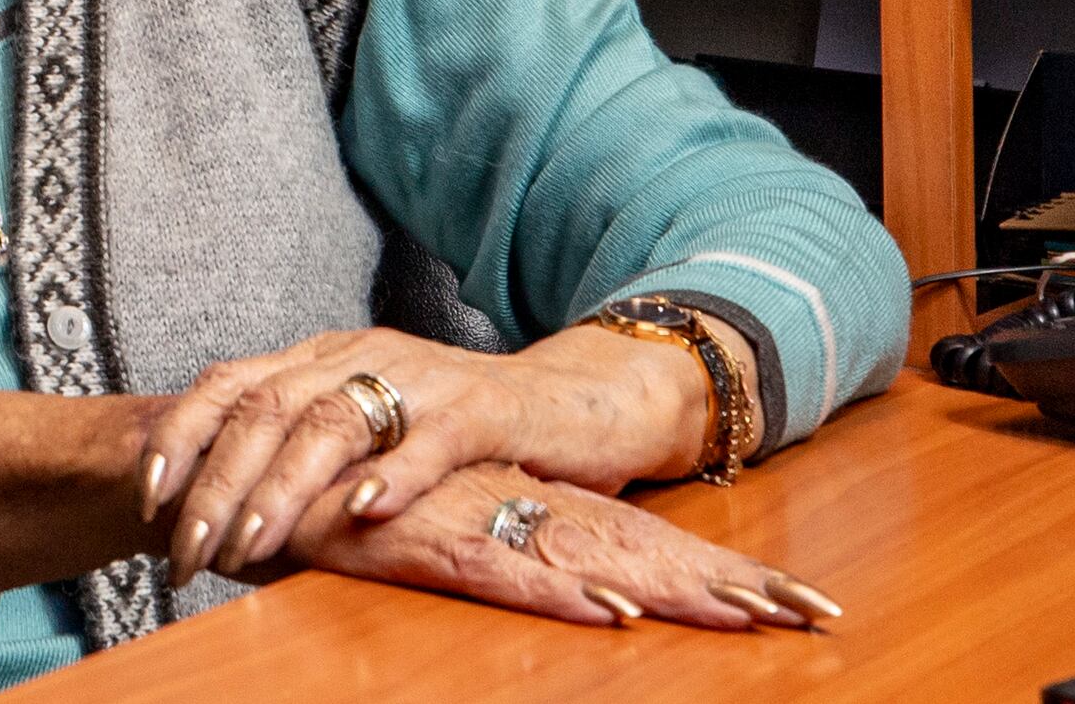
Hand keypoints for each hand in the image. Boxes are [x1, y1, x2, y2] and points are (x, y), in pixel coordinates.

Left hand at [145, 323, 718, 584]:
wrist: (581, 401)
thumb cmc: (463, 430)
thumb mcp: (373, 432)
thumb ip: (309, 455)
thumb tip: (226, 511)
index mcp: (326, 358)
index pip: (230, 382)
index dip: (182, 434)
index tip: (147, 495)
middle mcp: (363, 356)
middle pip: (268, 408)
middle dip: (219, 481)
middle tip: (190, 548)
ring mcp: (423, 381)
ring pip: (334, 424)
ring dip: (286, 487)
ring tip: (254, 542)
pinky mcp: (483, 413)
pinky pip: (430, 442)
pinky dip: (392, 477)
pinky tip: (362, 514)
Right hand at [306, 464, 836, 631]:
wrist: (258, 456)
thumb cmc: (345, 506)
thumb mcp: (433, 537)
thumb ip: (488, 552)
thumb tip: (552, 581)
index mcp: (526, 508)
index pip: (636, 544)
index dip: (710, 575)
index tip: (798, 603)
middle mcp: (514, 508)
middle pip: (639, 551)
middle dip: (727, 586)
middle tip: (816, 612)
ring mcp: (474, 519)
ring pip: (593, 560)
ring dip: (674, 591)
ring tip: (754, 617)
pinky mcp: (428, 540)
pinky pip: (506, 574)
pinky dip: (561, 596)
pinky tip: (614, 615)